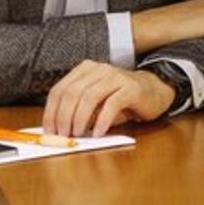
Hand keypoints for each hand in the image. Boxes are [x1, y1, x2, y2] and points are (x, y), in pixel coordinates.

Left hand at [42, 60, 174, 137]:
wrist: (153, 91)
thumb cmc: (121, 99)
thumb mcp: (96, 103)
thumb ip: (78, 110)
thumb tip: (58, 129)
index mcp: (85, 70)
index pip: (59, 90)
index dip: (51, 112)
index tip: (49, 131)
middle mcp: (99, 69)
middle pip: (72, 93)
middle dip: (63, 117)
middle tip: (63, 135)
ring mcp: (116, 76)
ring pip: (89, 97)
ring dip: (80, 119)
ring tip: (78, 134)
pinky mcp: (131, 88)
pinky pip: (112, 104)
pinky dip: (102, 120)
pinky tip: (98, 132)